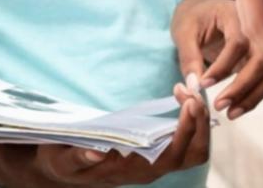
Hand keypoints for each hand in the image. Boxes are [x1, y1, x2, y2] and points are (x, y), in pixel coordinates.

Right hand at [0, 95, 210, 186]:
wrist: (63, 169)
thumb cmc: (62, 162)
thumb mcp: (63, 159)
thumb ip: (78, 157)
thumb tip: (97, 152)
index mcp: (133, 171)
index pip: (172, 156)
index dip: (186, 130)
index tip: (187, 101)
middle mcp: (151, 170)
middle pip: (194, 154)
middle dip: (200, 122)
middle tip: (191, 91)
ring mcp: (156, 162)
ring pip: (194, 148)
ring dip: (198, 119)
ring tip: (186, 91)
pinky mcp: (156, 152)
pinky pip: (186, 139)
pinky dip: (190, 118)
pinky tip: (180, 97)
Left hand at [171, 0, 262, 118]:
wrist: (202, 11)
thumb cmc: (193, 18)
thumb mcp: (184, 32)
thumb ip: (189, 58)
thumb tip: (195, 87)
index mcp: (235, 14)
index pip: (238, 42)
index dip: (223, 65)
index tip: (204, 84)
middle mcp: (255, 29)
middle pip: (261, 58)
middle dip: (242, 85)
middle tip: (219, 105)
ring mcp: (261, 44)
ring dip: (252, 95)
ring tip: (230, 113)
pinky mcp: (261, 58)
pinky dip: (255, 96)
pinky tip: (237, 108)